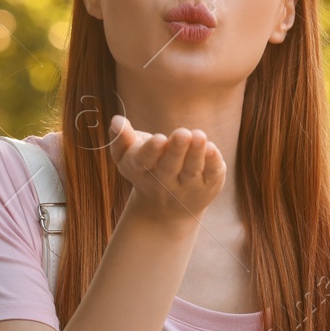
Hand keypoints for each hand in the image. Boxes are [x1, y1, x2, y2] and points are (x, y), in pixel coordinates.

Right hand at [109, 113, 225, 224]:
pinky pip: (211, 174)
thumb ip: (121, 139)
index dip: (150, 151)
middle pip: (169, 167)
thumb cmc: (146, 169)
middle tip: (182, 133)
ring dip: (196, 154)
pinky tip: (212, 148)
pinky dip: (212, 163)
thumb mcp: (129, 157)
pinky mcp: (208, 186)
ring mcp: (187, 186)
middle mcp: (164, 182)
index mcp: (140, 170)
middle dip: (176, 151)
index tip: (159, 139)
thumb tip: (117, 120)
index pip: (143, 161)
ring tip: (199, 136)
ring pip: (191, 171)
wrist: (167, 209)